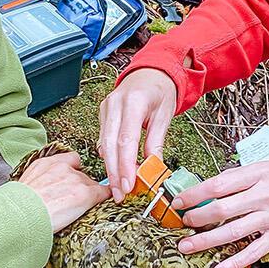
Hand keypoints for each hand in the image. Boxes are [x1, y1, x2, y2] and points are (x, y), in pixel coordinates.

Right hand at [20, 150, 110, 232]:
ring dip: (87, 195)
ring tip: (74, 210)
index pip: (71, 159)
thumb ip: (41, 181)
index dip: (74, 170)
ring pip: (91, 185)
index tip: (72, 180)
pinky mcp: (85, 193)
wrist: (20, 216)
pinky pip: (104, 192)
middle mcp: (62, 168)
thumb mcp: (26, 186)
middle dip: (79, 187)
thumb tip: (47, 190)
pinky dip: (104, 197)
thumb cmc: (19, 208)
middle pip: (82, 174)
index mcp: (45, 164)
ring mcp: (76, 179)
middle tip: (69, 202)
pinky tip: (101, 204)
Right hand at [100, 68, 178, 200]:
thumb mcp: (165, 115)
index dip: (125, 166)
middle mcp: (115, 104)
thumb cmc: (161, 91)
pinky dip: (110, 156)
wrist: (151, 72)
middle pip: (110, 145)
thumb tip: (152, 168)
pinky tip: (117, 170)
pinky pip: (104, 138)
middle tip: (119, 195)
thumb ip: (155, 142)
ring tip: (118, 188)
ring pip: (104, 144)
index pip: (126, 140)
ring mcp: (106, 108)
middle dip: (114, 173)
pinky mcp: (103, 113)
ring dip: (111, 167)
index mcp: (134, 103)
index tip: (127, 186)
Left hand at [175, 158, 268, 267]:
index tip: (179, 201)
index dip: (194, 194)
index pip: (218, 184)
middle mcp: (264, 195)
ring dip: (205, 240)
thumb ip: (244, 177)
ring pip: (232, 231)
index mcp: (259, 174)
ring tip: (186, 246)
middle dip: (196, 218)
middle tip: (182, 223)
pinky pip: (254, 252)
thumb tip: (214, 189)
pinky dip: (235, 263)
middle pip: (221, 208)